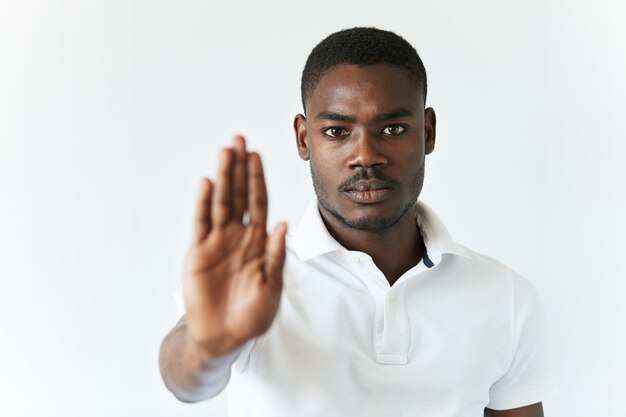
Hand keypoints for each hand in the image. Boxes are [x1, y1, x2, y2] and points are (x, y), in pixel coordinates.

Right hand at [183, 136, 286, 361]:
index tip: (257, 156)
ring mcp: (217, 242)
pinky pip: (201, 223)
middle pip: (239, 194)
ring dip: (223, 177)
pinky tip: (207, 183)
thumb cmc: (252, 314)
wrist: (223, 336)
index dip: (258, 179)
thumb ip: (276, 255)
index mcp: (258, 241)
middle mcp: (237, 235)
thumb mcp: (271, 285)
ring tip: (225, 151)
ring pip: (221, 202)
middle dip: (239, 167)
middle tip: (239, 139)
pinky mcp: (198, 252)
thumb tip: (284, 224)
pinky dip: (203, 203)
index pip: (259, 203)